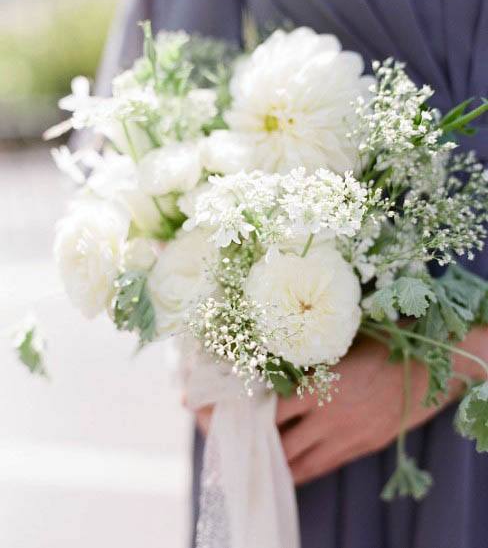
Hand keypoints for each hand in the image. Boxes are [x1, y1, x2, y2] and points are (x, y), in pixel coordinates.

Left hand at [189, 328, 487, 484]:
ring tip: (244, 451)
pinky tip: (281, 463)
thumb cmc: (381, 344)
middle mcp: (327, 418)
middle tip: (219, 433)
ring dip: (267, 459)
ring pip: (293, 462)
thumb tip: (261, 355)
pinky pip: (318, 468)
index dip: (229, 410)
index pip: (261, 407)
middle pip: (273, 442)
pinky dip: (295, 469)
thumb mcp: (337, 342)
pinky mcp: (357, 449)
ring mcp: (343, 438)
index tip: (198, 404)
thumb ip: (301, 354)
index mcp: (319, 386)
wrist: (426, 371)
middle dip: (242, 441)